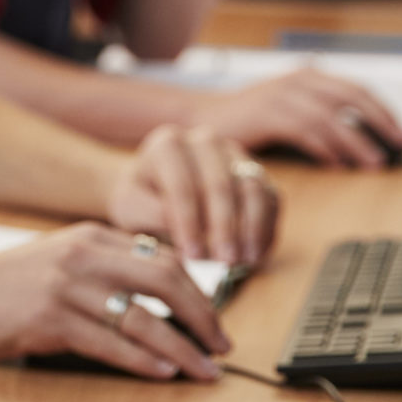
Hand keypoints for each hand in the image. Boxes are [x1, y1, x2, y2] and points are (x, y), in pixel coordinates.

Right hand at [0, 223, 227, 381]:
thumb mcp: (56, 261)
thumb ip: (102, 269)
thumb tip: (156, 299)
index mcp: (89, 237)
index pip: (164, 258)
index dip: (199, 292)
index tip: (213, 321)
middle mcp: (82, 254)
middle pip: (167, 279)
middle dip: (203, 317)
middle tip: (220, 346)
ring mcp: (66, 286)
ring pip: (144, 316)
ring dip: (182, 347)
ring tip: (203, 370)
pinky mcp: (49, 319)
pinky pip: (111, 341)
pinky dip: (144, 359)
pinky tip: (163, 371)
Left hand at [105, 123, 277, 265]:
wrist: (157, 195)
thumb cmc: (140, 203)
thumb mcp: (131, 209)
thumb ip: (152, 215)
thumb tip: (187, 230)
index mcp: (167, 145)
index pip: (182, 186)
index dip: (188, 222)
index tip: (191, 254)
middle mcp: (204, 141)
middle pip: (220, 185)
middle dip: (223, 227)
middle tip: (223, 261)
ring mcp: (234, 154)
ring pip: (251, 188)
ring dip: (250, 228)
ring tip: (242, 260)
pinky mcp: (256, 172)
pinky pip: (270, 198)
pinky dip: (265, 227)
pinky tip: (256, 254)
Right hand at [187, 68, 401, 167]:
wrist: (200, 119)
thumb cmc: (247, 121)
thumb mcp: (288, 109)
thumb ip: (320, 115)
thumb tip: (361, 137)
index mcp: (307, 76)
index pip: (357, 89)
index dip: (384, 111)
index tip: (401, 133)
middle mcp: (297, 80)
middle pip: (351, 98)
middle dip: (380, 123)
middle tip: (399, 145)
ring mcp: (280, 95)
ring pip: (330, 117)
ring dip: (356, 142)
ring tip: (372, 163)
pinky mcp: (265, 113)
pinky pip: (304, 130)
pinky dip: (324, 147)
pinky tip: (336, 163)